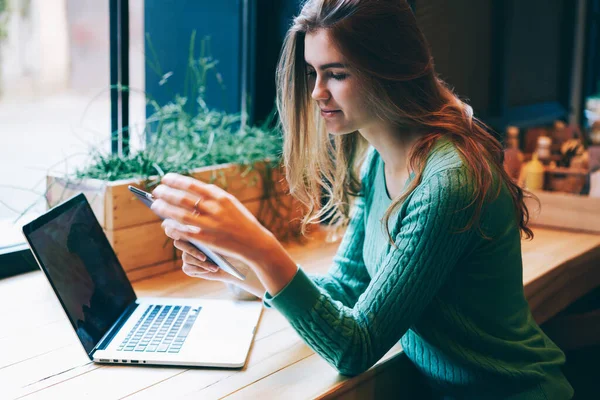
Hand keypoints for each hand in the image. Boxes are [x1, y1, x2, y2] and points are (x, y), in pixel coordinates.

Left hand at [151, 173, 274, 266]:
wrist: (254, 242)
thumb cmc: (240, 221)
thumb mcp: (230, 203)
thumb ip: (212, 196)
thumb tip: (187, 191)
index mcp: (221, 197)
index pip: (192, 185)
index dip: (176, 181)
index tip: (165, 179)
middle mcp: (215, 209)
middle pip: (183, 198)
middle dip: (166, 193)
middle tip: (156, 191)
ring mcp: (210, 224)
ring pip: (180, 214)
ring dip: (165, 208)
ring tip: (155, 205)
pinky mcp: (207, 239)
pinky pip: (184, 231)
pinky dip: (172, 226)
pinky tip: (165, 224)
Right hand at [169, 235, 264, 297]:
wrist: (236, 264)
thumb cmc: (230, 247)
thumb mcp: (221, 238)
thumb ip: (208, 233)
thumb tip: (199, 230)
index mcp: (193, 230)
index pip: (180, 227)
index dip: (178, 229)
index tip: (191, 236)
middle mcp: (188, 242)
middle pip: (179, 243)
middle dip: (192, 250)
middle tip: (205, 257)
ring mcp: (187, 255)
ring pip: (186, 257)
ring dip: (201, 263)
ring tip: (215, 266)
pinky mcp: (188, 267)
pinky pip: (188, 267)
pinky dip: (200, 269)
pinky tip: (212, 269)